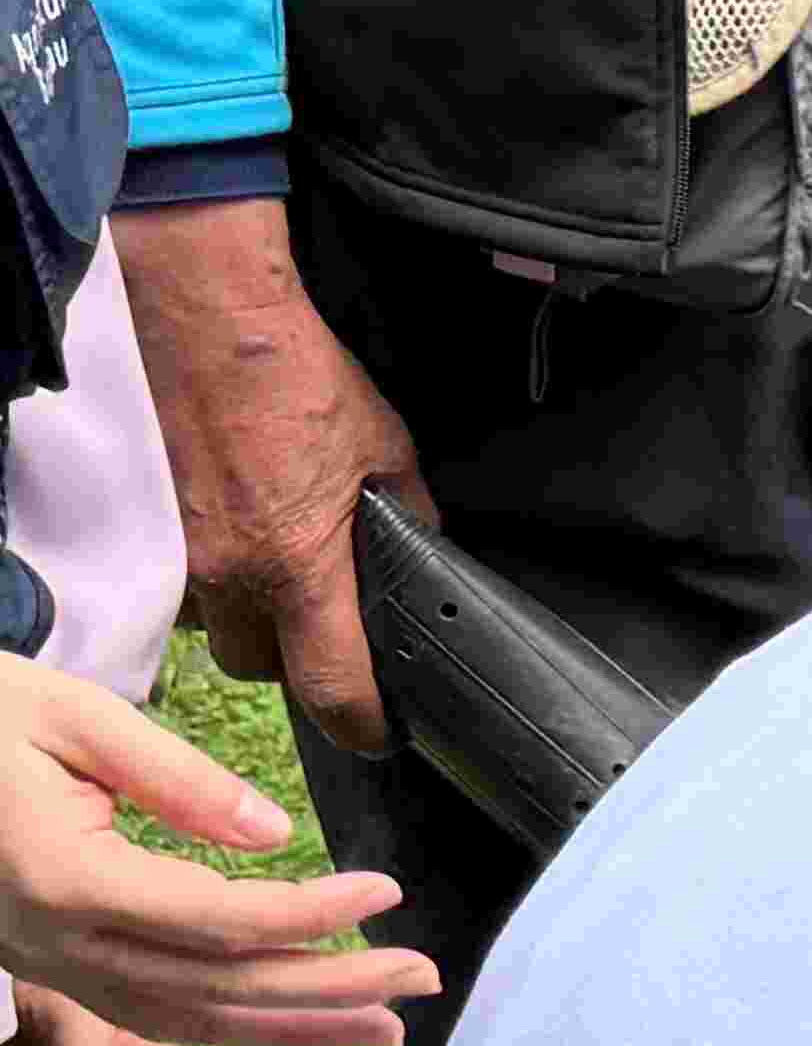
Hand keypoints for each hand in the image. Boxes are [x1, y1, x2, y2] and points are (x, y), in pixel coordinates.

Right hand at [0, 655, 432, 1045]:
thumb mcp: (69, 714)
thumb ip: (175, 777)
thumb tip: (273, 832)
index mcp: (63, 877)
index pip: (216, 919)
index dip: (311, 913)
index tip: (386, 891)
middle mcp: (54, 940)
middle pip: (216, 987)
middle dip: (329, 988)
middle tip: (422, 979)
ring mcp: (46, 964)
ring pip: (186, 1021)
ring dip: (294, 1028)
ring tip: (386, 1024)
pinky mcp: (47, 968)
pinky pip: (149, 1016)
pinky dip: (231, 1026)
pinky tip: (297, 1023)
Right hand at [117, 197, 433, 756]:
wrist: (205, 315)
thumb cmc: (295, 373)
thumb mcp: (387, 449)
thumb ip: (407, 514)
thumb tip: (424, 551)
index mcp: (298, 561)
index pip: (331, 686)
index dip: (364, 723)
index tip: (381, 729)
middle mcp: (230, 570)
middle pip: (262, 670)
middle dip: (297, 663)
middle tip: (328, 630)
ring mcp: (183, 551)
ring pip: (216, 631)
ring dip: (251, 620)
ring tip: (282, 578)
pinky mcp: (153, 524)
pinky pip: (184, 585)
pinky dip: (212, 580)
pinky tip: (238, 539)